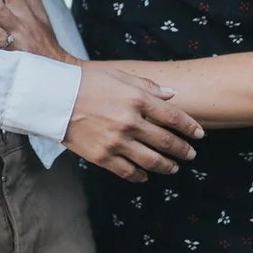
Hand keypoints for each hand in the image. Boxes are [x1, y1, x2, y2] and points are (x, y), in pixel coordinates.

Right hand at [65, 64, 202, 181]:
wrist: (52, 97)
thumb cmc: (85, 82)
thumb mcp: (118, 76)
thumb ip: (147, 86)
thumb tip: (171, 94)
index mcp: (136, 99)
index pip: (174, 117)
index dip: (190, 127)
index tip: (199, 135)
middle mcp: (130, 122)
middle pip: (167, 142)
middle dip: (183, 150)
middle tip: (191, 155)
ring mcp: (117, 142)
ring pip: (152, 161)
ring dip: (167, 166)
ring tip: (174, 168)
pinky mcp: (102, 157)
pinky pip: (128, 172)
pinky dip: (140, 176)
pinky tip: (146, 176)